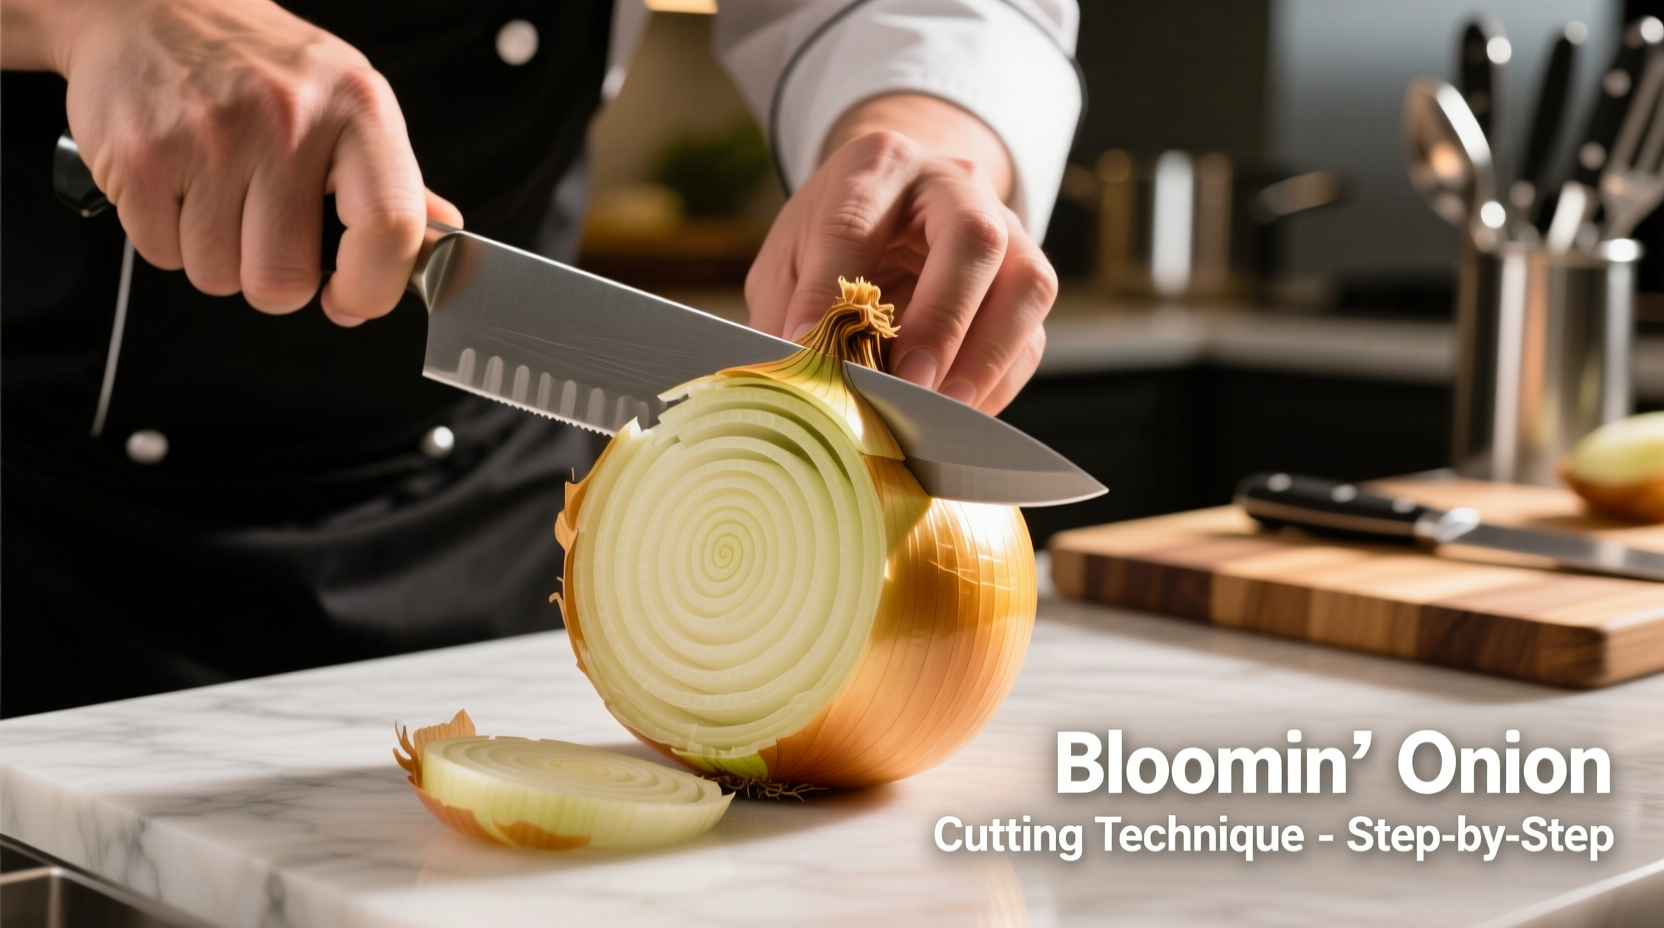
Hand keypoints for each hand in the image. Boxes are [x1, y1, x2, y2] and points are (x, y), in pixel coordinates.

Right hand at [5, 0, 458, 323]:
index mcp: (358, 109)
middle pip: (284, 280)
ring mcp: (209, 137)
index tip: (352, 300)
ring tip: (222, 199)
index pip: (390, 229)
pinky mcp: (141, 155)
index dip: (372, 289)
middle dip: (276, 280)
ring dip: (220, 259)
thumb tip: (440, 242)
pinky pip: (163, 255)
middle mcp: (287, 119)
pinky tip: (183, 187)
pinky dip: (171, 239)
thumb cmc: (262, 66)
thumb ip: (396, 184)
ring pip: (219, 277)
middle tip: (270, 237)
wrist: (153, 6)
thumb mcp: (349, 104)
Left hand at [745, 94, 1055, 413]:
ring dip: (988, 354)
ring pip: (1027, 283)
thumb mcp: (791, 257)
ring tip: (944, 406)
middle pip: (974, 238)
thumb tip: (794, 377)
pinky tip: (958, 409)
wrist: (894, 209)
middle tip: (910, 382)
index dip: (829, 287)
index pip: (854, 222)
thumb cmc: (835, 236)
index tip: (805, 343)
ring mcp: (1006, 229)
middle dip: (942, 319)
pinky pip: (1032, 334)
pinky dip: (999, 380)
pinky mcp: (1025, 281)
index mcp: (880, 165)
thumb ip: (788, 308)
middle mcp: (954, 184)